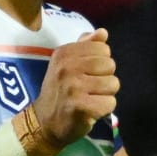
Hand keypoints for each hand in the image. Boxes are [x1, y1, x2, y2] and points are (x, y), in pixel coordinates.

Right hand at [34, 28, 119, 145]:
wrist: (43, 123)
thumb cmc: (60, 91)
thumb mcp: (67, 64)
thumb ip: (86, 46)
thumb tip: (103, 32)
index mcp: (64, 53)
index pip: (103, 48)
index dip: (99, 64)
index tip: (85, 74)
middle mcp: (67, 68)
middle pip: (110, 65)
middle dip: (104, 79)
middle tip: (88, 89)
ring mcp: (73, 87)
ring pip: (113, 84)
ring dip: (105, 95)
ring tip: (89, 99)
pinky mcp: (81, 107)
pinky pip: (110, 103)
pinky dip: (104, 110)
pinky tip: (90, 111)